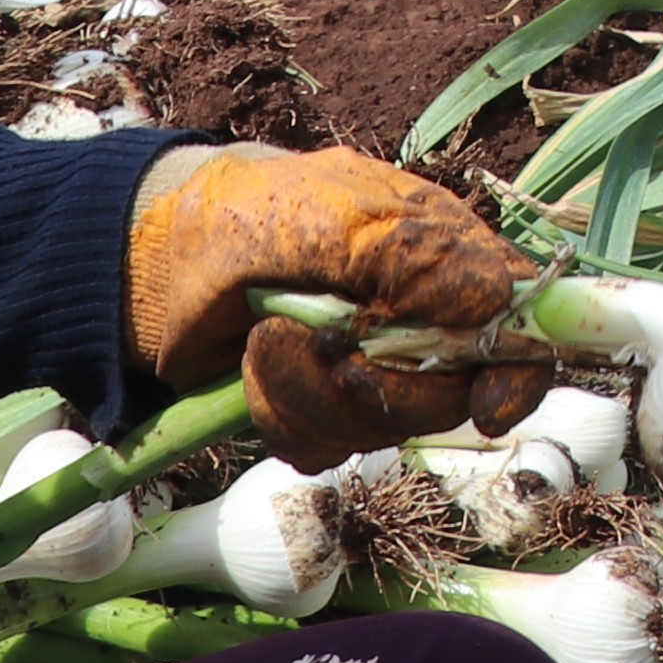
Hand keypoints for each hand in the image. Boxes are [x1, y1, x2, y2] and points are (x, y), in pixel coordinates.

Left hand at [125, 145, 549, 460]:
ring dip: (318, 395)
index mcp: (438, 258)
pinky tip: (253, 372)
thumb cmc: (245, 215)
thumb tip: (505, 302)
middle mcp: (410, 320)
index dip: (517, 374)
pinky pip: (322, 448)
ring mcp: (359, 367)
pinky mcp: (309, 408)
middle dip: (390, 386)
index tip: (487, 409)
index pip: (520, 325)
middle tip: (335, 351)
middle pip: (452, 397)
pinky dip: (283, 416)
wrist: (142, 256)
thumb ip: (422, 257)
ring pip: (380, 429)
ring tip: (269, 343)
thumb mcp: (336, 218)